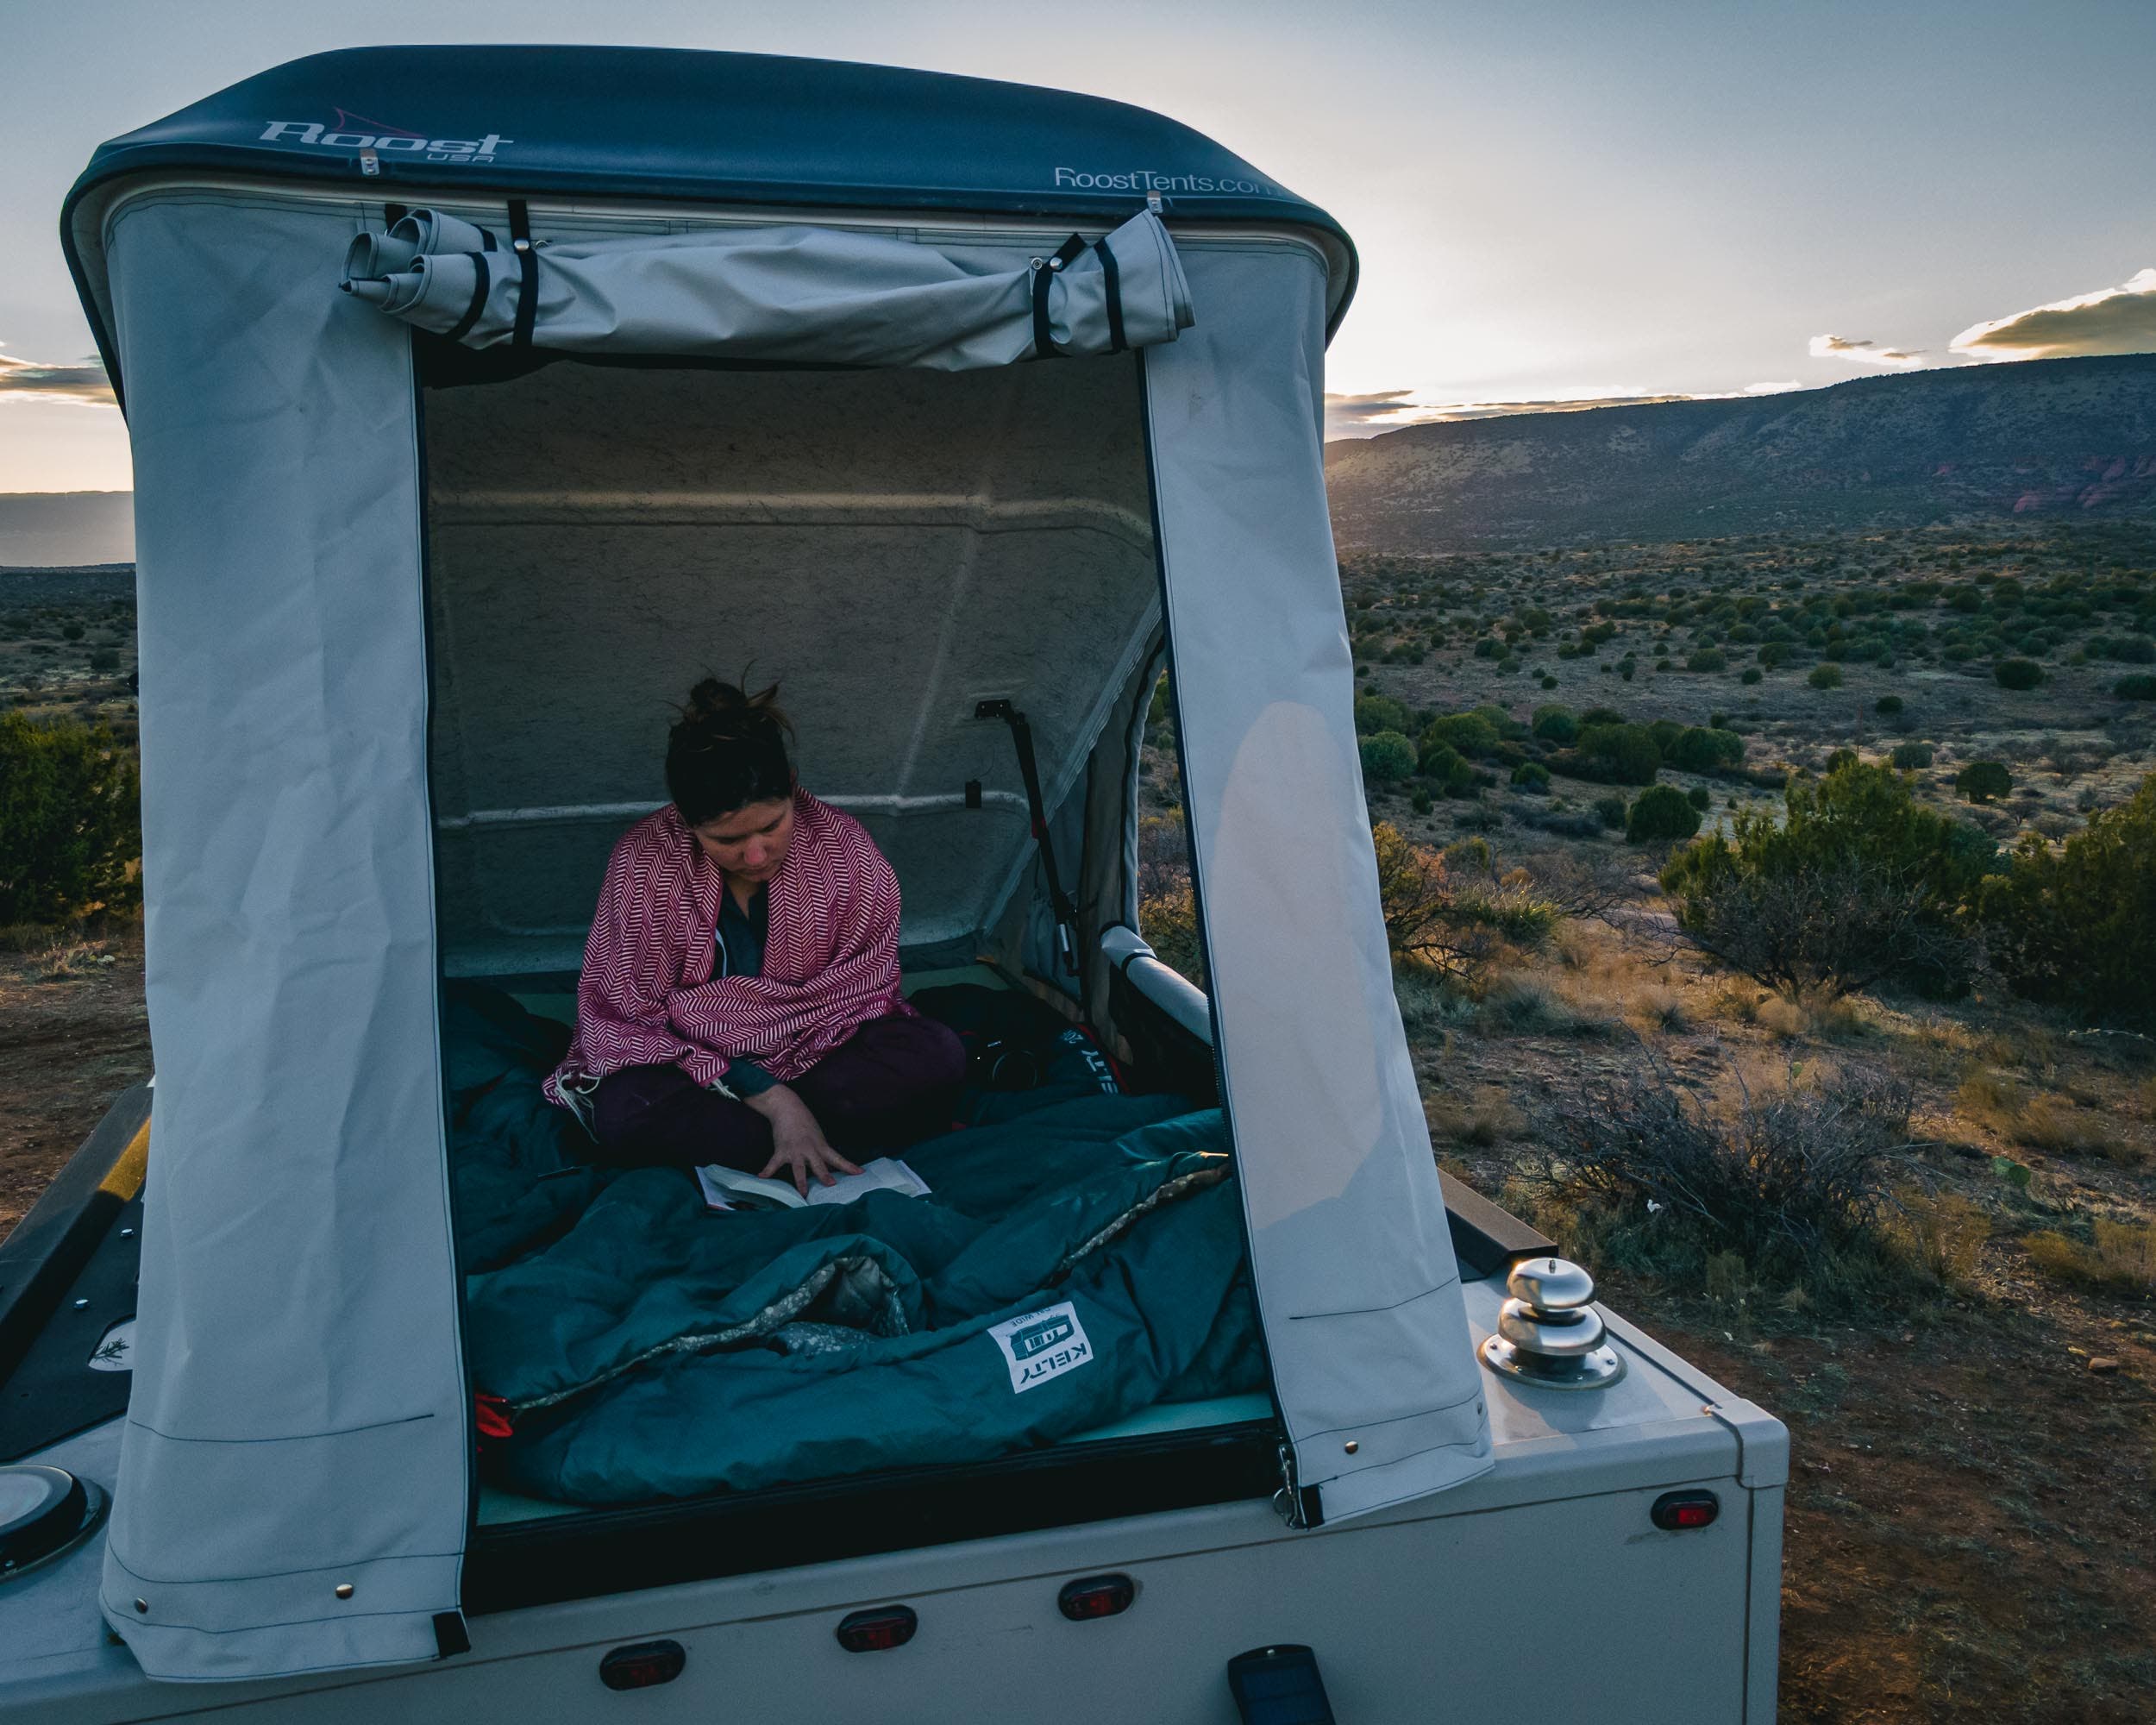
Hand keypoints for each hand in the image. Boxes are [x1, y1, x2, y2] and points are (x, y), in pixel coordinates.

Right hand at [745, 1085, 861, 1196]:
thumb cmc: (805, 1123)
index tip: (860, 1173)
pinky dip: (767, 1171)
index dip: (849, 1167)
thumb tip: (829, 1168)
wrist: (788, 1108)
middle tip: (831, 1185)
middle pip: (819, 1165)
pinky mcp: (781, 1150)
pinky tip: (762, 1178)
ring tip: (803, 1193)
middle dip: (825, 1176)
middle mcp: (810, 1150)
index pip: (838, 1158)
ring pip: (799, 1169)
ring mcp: (795, 1151)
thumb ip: (822, 1153)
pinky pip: (774, 1163)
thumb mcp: (818, 1137)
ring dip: (801, 1181)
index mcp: (821, 1146)